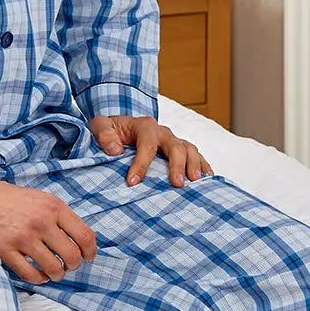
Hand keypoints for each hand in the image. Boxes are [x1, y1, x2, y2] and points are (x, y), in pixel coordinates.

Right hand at [0, 167, 97, 285]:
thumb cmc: (11, 198)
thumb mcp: (42, 198)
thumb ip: (61, 216)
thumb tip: (85, 241)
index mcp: (53, 206)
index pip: (84, 236)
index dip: (91, 252)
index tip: (88, 257)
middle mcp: (41, 221)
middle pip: (72, 256)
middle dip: (74, 265)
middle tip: (68, 265)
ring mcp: (23, 237)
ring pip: (53, 269)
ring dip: (57, 274)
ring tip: (54, 271)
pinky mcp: (6, 250)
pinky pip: (30, 275)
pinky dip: (39, 279)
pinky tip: (39, 274)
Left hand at [87, 115, 212, 187]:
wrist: (119, 128)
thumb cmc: (110, 130)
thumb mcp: (100, 126)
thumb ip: (104, 134)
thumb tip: (115, 150)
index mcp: (144, 126)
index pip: (146, 144)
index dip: (140, 164)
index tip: (132, 183)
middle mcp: (163, 132)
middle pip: (175, 146)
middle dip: (177, 165)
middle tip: (176, 184)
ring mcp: (173, 141)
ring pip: (190, 149)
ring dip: (195, 165)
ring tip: (196, 182)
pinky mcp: (180, 151)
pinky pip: (197, 156)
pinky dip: (204, 166)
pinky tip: (209, 181)